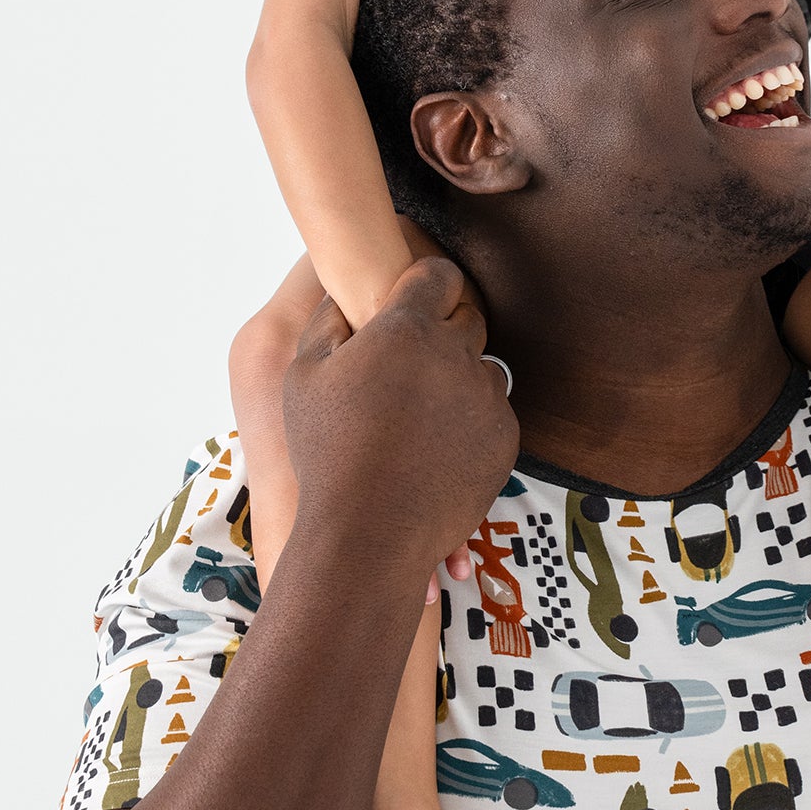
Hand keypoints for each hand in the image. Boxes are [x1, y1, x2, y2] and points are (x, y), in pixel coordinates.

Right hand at [285, 257, 518, 569]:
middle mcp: (456, 354)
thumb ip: (329, 321)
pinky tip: (434, 448)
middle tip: (408, 364)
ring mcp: (486, 396)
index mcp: (408, 329)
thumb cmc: (327, 453)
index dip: (424, 282)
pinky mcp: (505, 436)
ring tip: (417, 417)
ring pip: (482, 367)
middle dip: (443, 330)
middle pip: (467, 317)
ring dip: (457, 379)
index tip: (412, 297)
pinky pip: (493, 412)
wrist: (368, 535)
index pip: (438, 274)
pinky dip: (471, 422)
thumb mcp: (305, 377)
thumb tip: (344, 291)